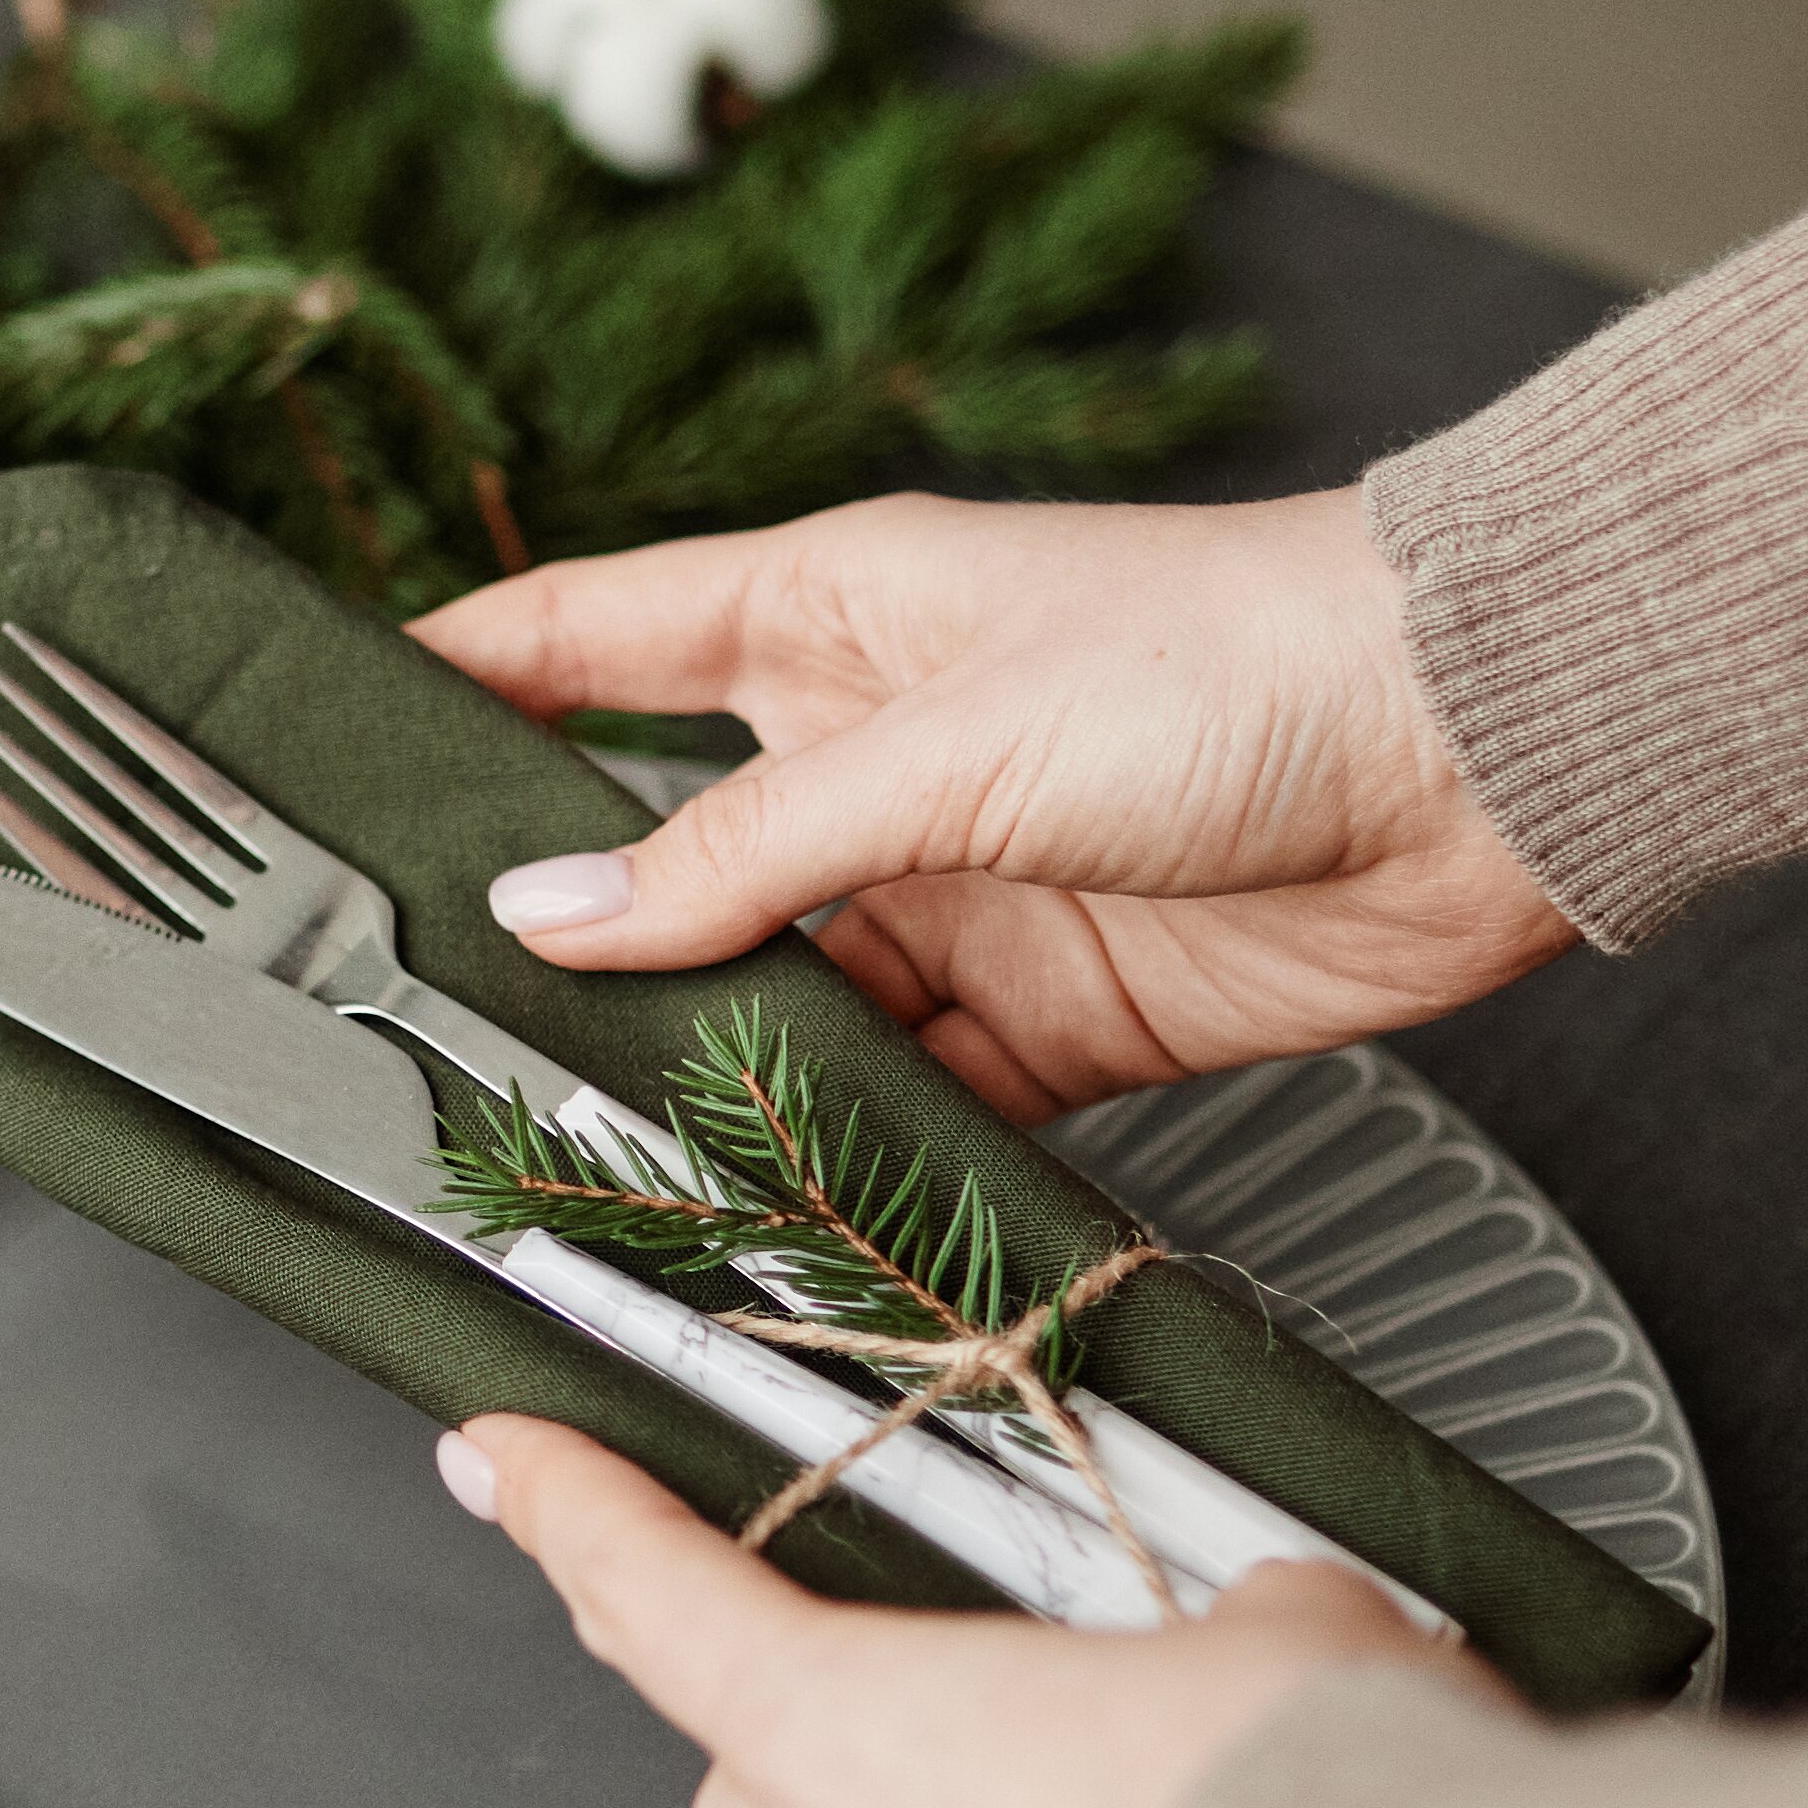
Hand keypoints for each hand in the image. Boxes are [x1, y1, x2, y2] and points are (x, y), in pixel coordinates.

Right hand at [414, 487, 1569, 1117]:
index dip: (453, 678)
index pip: (581, 638)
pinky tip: (771, 1190)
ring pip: (770, 1000)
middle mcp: (869, 753)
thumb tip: (554, 921)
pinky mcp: (1042, 1015)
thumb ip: (742, 848)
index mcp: (823, 618)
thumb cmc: (1236, 656)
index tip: (324, 737)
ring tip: (595, 1137)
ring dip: (704, 1066)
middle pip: (660, 853)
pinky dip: (839, 1149)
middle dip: (563, 932)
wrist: (1483, 759)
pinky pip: (900, 1097)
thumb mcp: (946, 742)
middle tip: (435, 1011)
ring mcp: (950, 891)